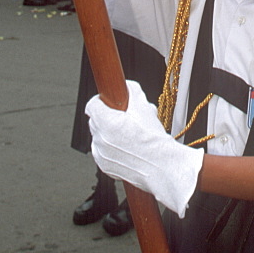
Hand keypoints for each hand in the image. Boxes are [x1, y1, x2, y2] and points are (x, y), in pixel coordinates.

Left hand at [86, 81, 203, 217]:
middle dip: (108, 116)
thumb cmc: (153, 140)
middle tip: (125, 117)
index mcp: (107, 122)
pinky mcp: (104, 166)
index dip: (101, 100)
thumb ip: (132, 91)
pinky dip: (110, 147)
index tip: (109, 101)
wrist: (161, 166)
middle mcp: (100, 139)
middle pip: (96, 120)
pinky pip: (102, 151)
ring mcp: (100, 154)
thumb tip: (127, 86)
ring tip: (129, 134)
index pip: (92, 105)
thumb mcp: (145, 108)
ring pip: (99, 136)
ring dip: (108, 132)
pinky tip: (127, 147)